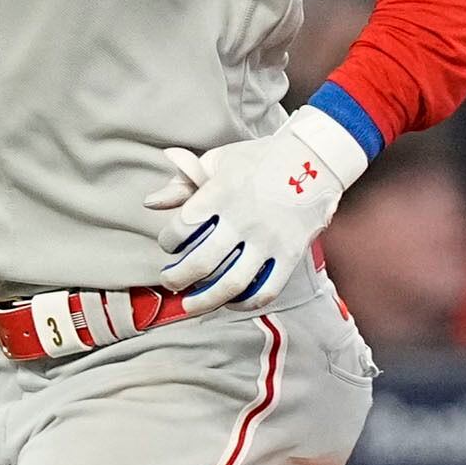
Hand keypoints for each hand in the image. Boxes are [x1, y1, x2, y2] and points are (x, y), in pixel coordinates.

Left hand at [144, 105, 366, 317]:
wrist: (315, 158)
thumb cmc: (259, 159)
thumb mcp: (217, 162)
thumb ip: (182, 184)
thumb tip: (150, 204)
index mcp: (219, 194)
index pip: (181, 229)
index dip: (168, 242)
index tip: (168, 246)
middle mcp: (242, 220)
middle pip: (201, 263)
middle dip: (177, 279)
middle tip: (169, 282)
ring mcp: (268, 239)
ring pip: (232, 283)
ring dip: (206, 300)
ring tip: (190, 305)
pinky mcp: (290, 253)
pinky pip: (267, 289)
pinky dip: (247, 303)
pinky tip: (232, 303)